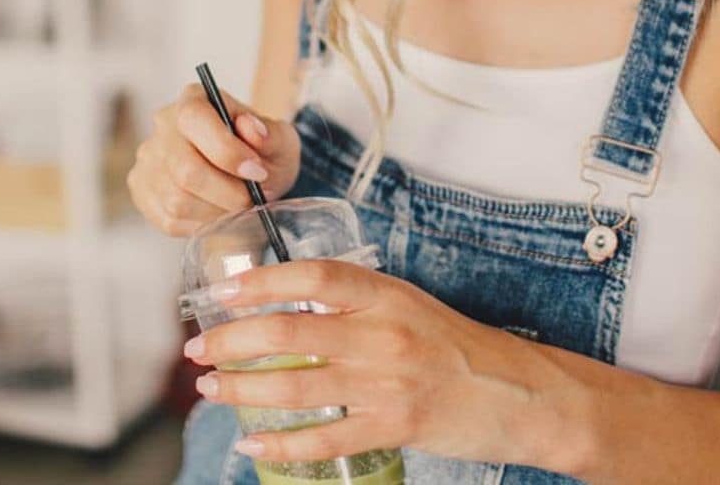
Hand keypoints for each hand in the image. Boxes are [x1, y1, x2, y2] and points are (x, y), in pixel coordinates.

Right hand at [127, 82, 300, 235]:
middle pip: (185, 168)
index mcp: (194, 99)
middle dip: (228, 192)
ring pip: (177, 199)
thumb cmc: (264, 151)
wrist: (252, 173)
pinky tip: (219, 212)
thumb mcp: (280, 139)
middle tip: (253, 198)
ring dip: (217, 211)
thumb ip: (270, 134)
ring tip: (238, 205)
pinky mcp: (143, 190)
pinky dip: (202, 224)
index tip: (257, 171)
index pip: (194, 118)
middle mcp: (163, 126)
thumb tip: (251, 129)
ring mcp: (149, 159)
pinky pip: (169, 219)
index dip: (226, 150)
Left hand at [181, 259, 546, 465]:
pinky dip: (281, 441)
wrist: (520, 392)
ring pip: (298, 385)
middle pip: (290, 332)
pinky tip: (251, 442)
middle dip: (233, 339)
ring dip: (244, 388)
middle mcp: (383, 332)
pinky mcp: (395, 426)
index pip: (313, 277)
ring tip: (212, 389)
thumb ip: (356, 302)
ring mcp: (388, 381)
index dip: (263, 282)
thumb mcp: (409, 305)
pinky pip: (325, 436)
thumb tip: (291, 304)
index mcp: (385, 293)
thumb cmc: (457, 344)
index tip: (224, 293)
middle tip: (199, 347)